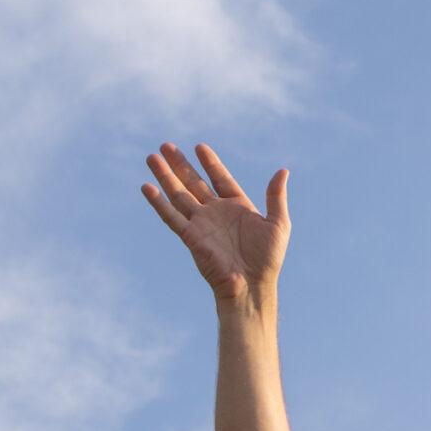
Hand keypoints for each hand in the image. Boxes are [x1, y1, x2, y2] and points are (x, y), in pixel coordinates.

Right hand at [142, 143, 288, 303]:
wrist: (251, 284)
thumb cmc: (268, 258)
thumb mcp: (278, 223)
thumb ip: (276, 196)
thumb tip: (283, 170)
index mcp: (237, 206)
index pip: (220, 178)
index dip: (210, 163)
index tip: (199, 147)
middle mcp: (216, 212)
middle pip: (193, 182)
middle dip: (180, 164)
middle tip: (165, 145)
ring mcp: (201, 223)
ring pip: (178, 194)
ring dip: (165, 176)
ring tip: (151, 157)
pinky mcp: (190, 237)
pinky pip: (171, 216)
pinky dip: (158, 202)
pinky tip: (147, 187)